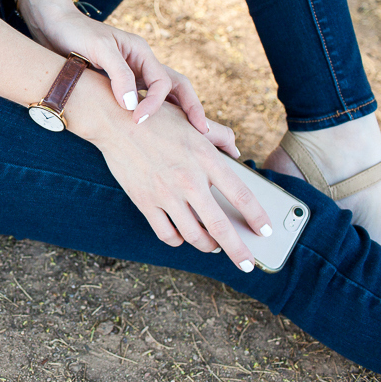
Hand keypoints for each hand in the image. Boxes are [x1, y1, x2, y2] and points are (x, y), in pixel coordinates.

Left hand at [33, 7, 208, 132]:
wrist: (53, 27)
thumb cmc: (74, 34)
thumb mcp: (98, 50)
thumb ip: (118, 75)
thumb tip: (132, 106)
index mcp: (141, 52)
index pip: (163, 83)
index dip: (155, 104)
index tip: (138, 120)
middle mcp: (142, 63)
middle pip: (177, 87)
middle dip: (192, 109)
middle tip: (205, 134)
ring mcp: (133, 74)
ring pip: (164, 96)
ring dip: (176, 114)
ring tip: (189, 137)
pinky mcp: (119, 84)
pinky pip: (143, 101)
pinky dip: (152, 115)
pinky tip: (151, 132)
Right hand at [98, 101, 271, 271]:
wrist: (115, 121)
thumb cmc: (156, 118)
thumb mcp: (193, 120)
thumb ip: (219, 135)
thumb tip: (236, 152)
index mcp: (206, 158)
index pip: (242, 195)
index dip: (257, 217)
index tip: (265, 231)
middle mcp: (188, 180)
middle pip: (221, 226)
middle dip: (239, 250)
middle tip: (247, 264)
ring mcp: (165, 194)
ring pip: (194, 236)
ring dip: (208, 246)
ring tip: (214, 246)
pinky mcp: (144, 202)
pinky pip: (166, 234)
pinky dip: (178, 241)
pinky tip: (182, 237)